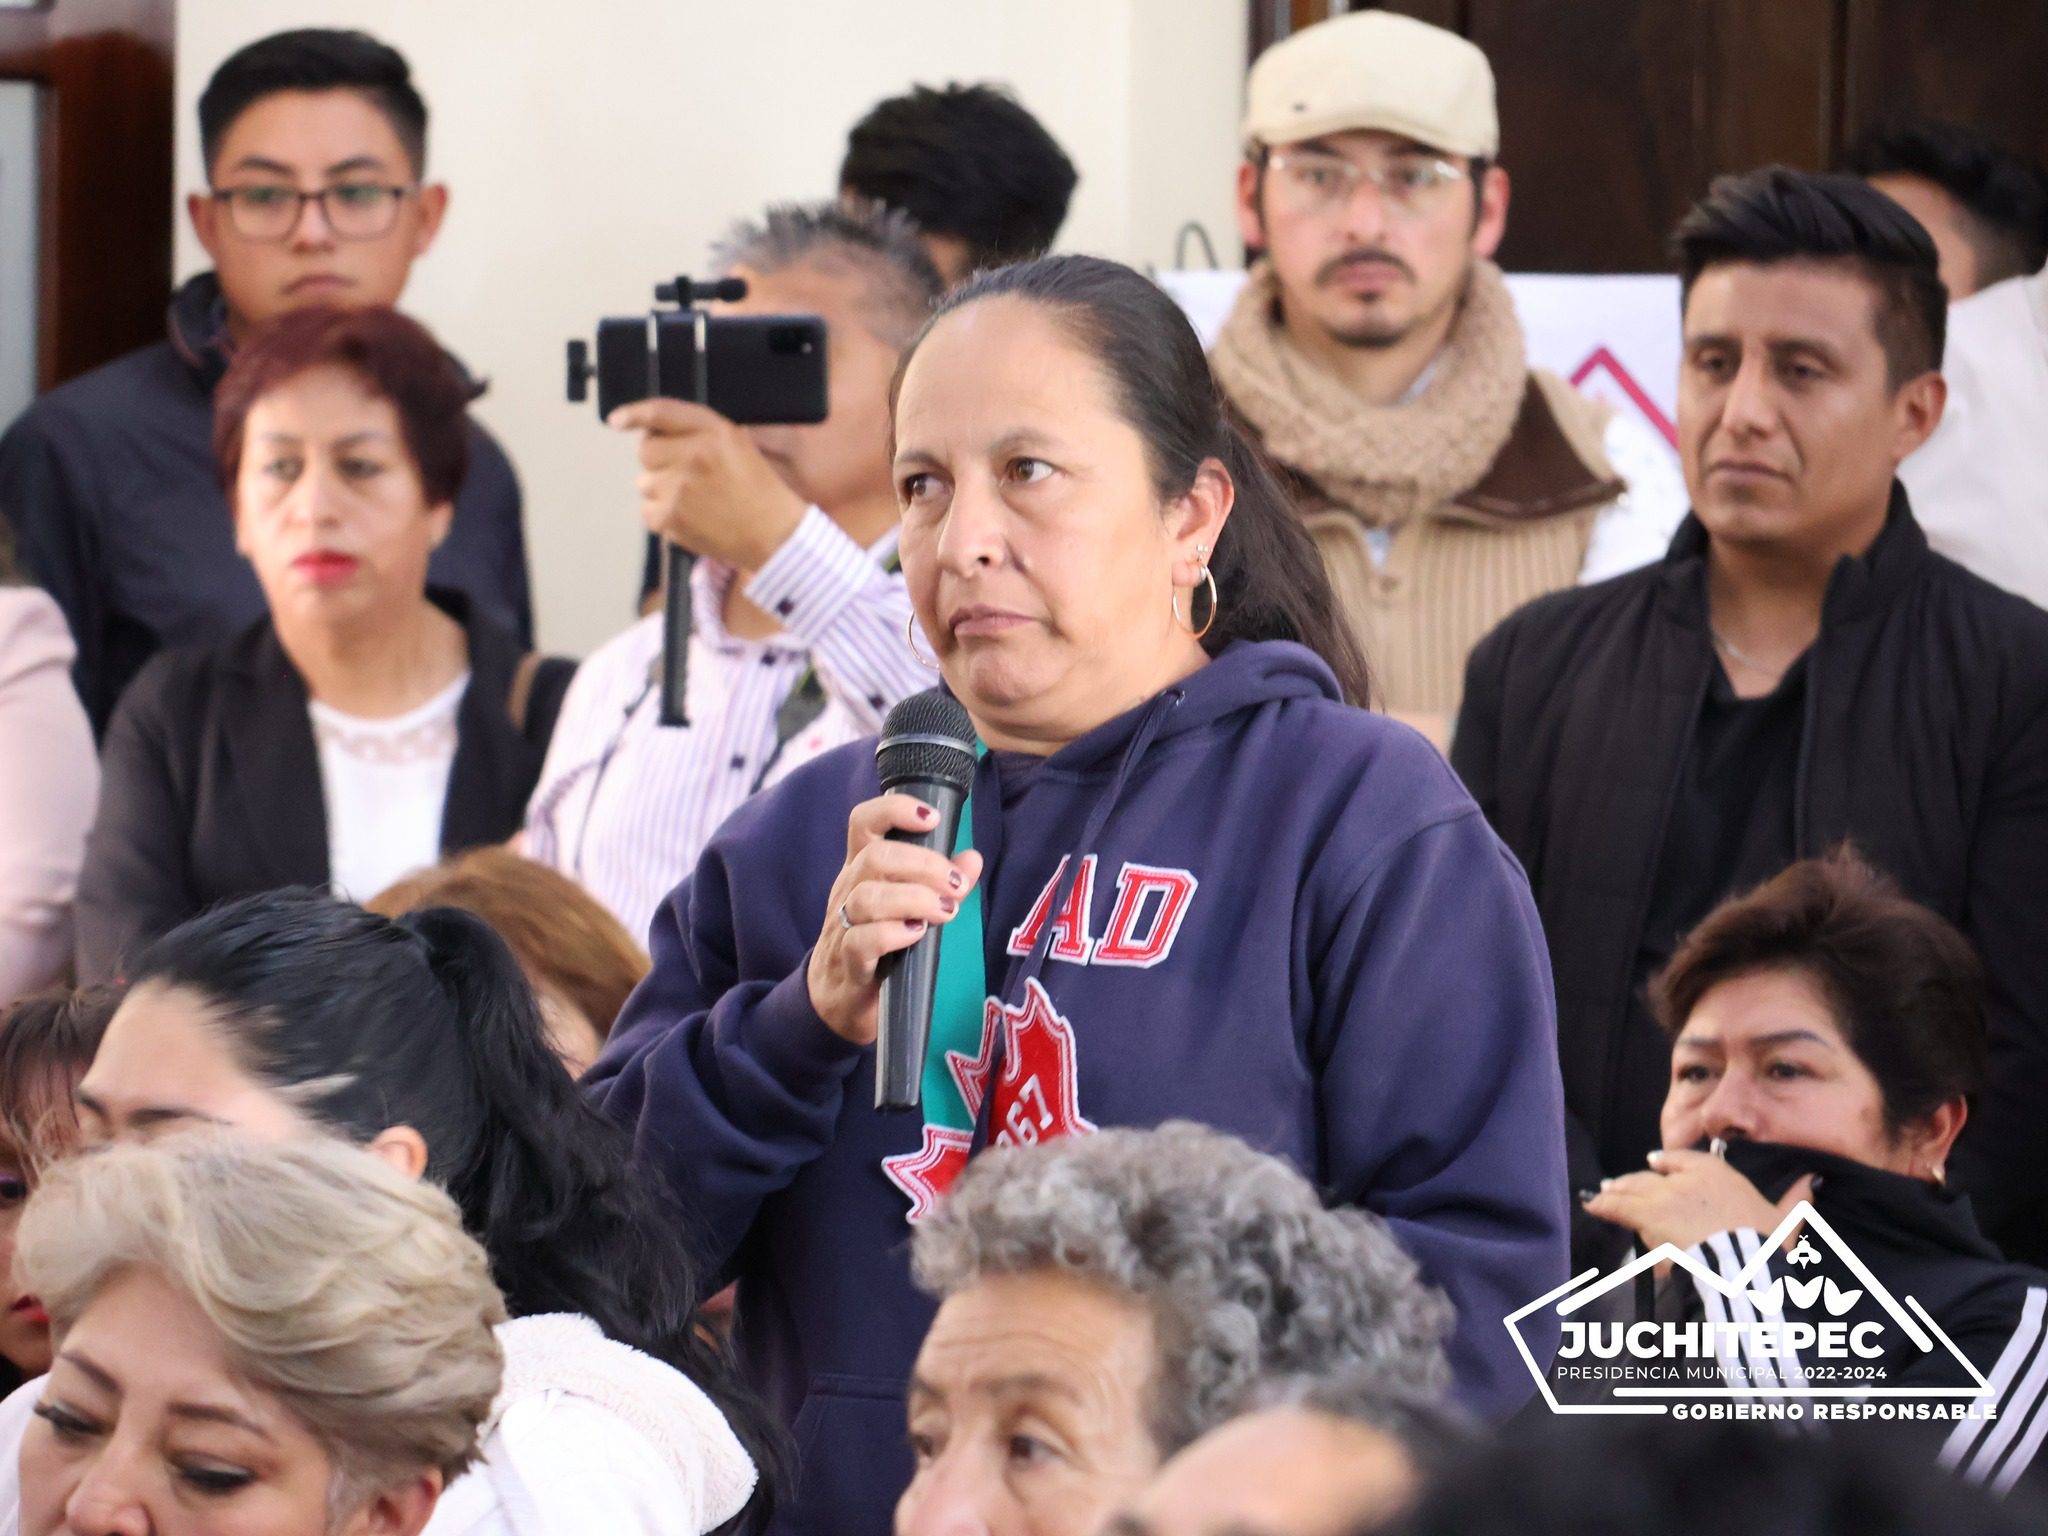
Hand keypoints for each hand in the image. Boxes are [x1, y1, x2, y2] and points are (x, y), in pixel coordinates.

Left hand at [609, 397, 805, 569]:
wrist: (774, 535)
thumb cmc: (759, 491)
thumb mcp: (738, 445)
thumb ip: (700, 432)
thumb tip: (652, 431)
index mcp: (715, 432)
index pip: (662, 414)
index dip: (635, 414)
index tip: (617, 420)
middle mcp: (695, 455)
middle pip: (646, 451)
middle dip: (659, 462)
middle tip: (685, 477)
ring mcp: (679, 487)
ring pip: (644, 483)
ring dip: (661, 492)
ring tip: (694, 502)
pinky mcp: (671, 517)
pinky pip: (648, 512)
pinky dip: (664, 517)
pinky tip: (691, 519)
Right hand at [808, 794, 984, 1046]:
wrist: (839, 1003)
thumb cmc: (878, 947)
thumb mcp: (908, 908)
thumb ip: (940, 883)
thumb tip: (972, 858)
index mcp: (861, 869)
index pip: (863, 822)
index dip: (894, 810)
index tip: (932, 818)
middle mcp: (847, 891)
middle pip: (874, 858)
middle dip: (924, 864)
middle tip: (956, 884)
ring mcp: (842, 927)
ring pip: (867, 897)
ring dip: (915, 898)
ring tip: (946, 912)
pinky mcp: (847, 964)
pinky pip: (862, 941)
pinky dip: (894, 933)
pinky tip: (916, 935)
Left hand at [1583, 1149, 1816, 1254]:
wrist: (1742, 1264)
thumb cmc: (1765, 1244)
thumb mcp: (1787, 1220)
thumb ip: (1797, 1200)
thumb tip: (1812, 1180)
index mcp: (1719, 1174)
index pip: (1685, 1160)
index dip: (1667, 1163)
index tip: (1656, 1163)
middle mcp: (1686, 1179)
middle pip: (1652, 1175)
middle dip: (1635, 1180)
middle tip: (1619, 1183)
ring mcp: (1664, 1196)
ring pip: (1633, 1189)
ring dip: (1617, 1192)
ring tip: (1602, 1194)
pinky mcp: (1647, 1217)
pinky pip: (1618, 1207)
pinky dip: (1603, 1205)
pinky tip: (1591, 1204)